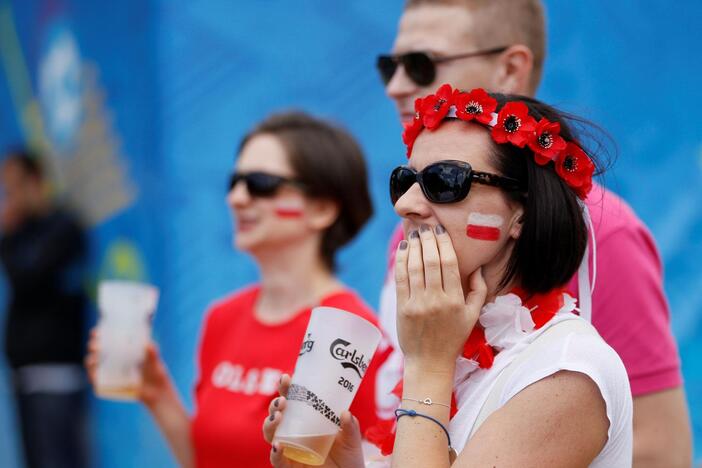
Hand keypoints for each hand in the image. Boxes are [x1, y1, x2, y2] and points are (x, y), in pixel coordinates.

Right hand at [85, 328, 173, 406]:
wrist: (158, 393)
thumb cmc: (157, 373)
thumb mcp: (155, 361)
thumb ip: (153, 353)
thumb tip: (147, 344)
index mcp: (124, 349)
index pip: (109, 339)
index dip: (100, 334)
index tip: (96, 332)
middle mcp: (115, 359)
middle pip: (99, 350)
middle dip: (93, 345)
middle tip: (95, 345)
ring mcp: (112, 372)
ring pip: (95, 364)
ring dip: (91, 360)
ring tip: (94, 358)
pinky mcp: (111, 385)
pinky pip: (98, 380)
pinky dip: (93, 376)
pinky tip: (93, 373)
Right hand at [262, 374, 364, 467]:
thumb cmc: (348, 457)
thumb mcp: (352, 440)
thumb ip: (350, 427)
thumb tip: (345, 413)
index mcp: (306, 420)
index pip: (292, 401)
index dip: (286, 389)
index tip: (287, 378)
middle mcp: (294, 433)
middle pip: (276, 415)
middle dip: (275, 405)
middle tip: (283, 400)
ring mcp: (290, 450)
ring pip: (271, 435)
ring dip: (270, 424)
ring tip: (279, 416)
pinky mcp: (290, 467)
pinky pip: (277, 461)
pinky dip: (275, 453)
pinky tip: (278, 445)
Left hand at [395, 225, 486, 369]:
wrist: (429, 361)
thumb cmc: (453, 337)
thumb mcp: (473, 315)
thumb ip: (479, 290)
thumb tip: (476, 266)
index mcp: (455, 300)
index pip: (449, 264)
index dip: (444, 243)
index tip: (440, 230)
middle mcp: (436, 300)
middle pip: (431, 261)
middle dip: (427, 240)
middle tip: (425, 226)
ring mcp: (417, 304)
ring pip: (414, 267)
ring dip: (414, 246)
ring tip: (414, 233)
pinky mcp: (402, 308)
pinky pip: (401, 278)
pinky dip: (401, 260)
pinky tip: (404, 248)